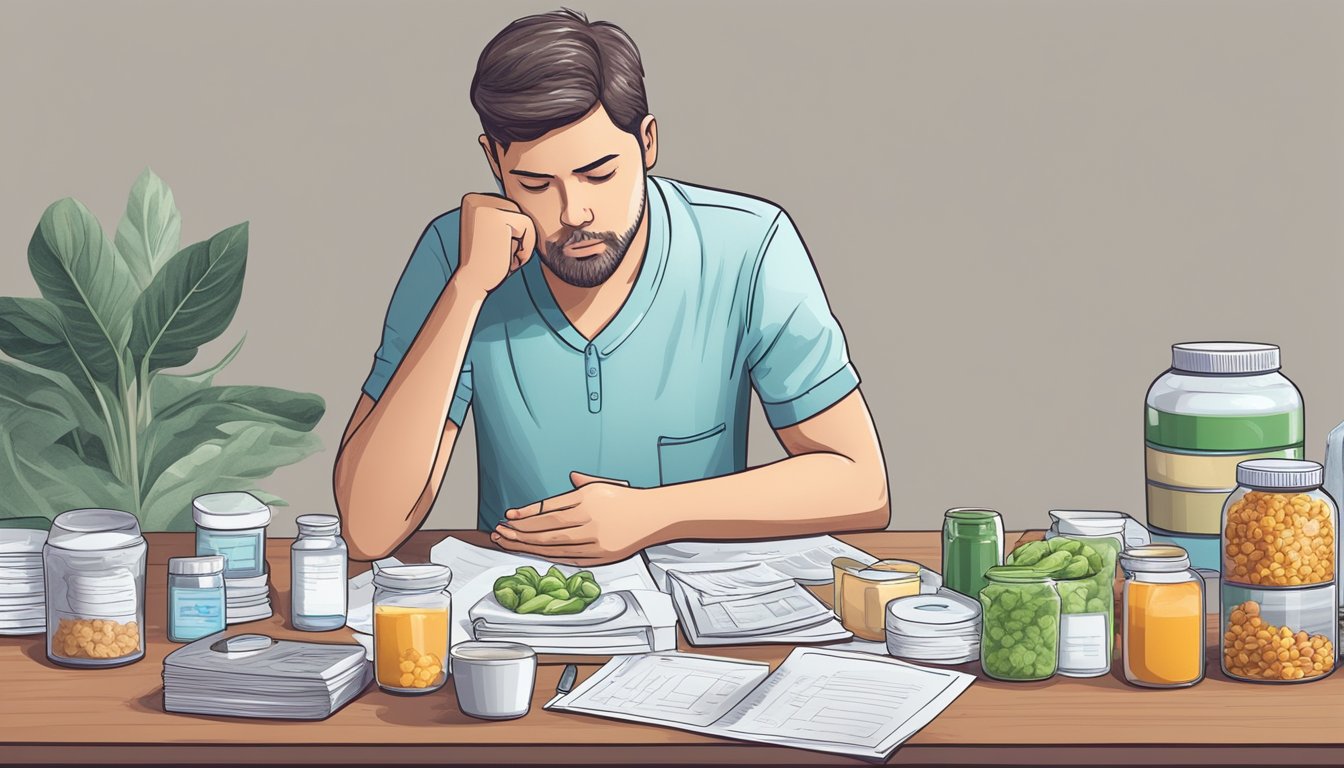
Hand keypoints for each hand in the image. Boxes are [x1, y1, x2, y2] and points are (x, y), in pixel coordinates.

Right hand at [455, 193, 536, 294]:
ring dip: (522, 243)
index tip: (495, 248)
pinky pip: (528, 226)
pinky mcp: (499, 217)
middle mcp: (477, 200)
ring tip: (504, 257)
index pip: (508, 209)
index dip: (510, 233)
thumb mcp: (491, 232)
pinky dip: (526, 246)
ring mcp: (487, 207)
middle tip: (500, 255)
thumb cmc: (484, 261)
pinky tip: (510, 259)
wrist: (471, 282)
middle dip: (516, 238)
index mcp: (472, 201)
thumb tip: (523, 201)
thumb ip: (501, 216)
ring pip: (525, 220)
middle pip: (517, 213)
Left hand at [491, 472, 659, 564]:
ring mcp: (595, 539)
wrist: (655, 516)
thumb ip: (583, 482)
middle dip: (519, 531)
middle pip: (546, 529)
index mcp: (586, 498)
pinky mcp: (601, 555)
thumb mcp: (604, 484)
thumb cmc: (627, 499)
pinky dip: (549, 556)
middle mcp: (589, 519)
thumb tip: (569, 477)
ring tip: (510, 543)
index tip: (508, 516)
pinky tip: (534, 553)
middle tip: (500, 532)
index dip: (525, 514)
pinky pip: (569, 557)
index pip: (548, 508)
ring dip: (528, 545)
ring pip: (554, 545)